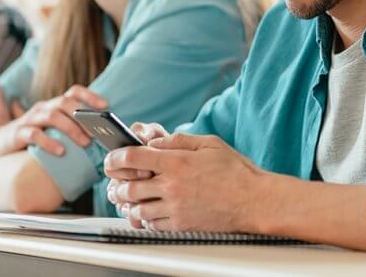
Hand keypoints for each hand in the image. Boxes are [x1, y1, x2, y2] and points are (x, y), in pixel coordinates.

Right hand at [0, 85, 107, 159]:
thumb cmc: (33, 137)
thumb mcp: (52, 129)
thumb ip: (71, 128)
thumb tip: (101, 136)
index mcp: (53, 105)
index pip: (73, 91)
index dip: (90, 95)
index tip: (106, 105)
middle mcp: (43, 108)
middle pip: (64, 103)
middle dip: (83, 116)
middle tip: (98, 131)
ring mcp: (30, 119)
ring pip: (52, 116)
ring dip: (71, 128)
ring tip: (85, 142)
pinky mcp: (18, 133)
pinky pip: (34, 135)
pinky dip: (49, 142)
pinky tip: (61, 151)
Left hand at [104, 133, 263, 231]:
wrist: (254, 200)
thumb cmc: (235, 171)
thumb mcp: (209, 144)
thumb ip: (178, 140)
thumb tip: (155, 142)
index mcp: (176, 162)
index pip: (133, 158)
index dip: (116, 157)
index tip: (111, 159)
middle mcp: (172, 186)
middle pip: (129, 187)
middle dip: (118, 185)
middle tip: (116, 183)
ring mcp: (175, 208)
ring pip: (138, 209)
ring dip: (128, 204)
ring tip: (127, 199)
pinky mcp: (181, 224)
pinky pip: (152, 225)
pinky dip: (144, 219)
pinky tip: (146, 213)